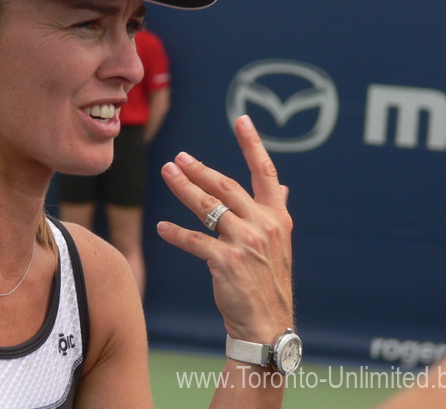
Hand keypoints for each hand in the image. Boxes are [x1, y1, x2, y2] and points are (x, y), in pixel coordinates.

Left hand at [156, 115, 292, 343]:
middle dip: (200, 169)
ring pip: (207, 207)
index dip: (253, 144)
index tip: (242, 120)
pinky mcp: (226, 262)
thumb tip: (284, 189)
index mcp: (278, 218)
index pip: (265, 173)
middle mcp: (264, 225)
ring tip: (167, 174)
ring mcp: (245, 243)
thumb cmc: (268, 282)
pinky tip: (161, 228)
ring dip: (183, 188)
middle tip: (178, 157)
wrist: (267, 324)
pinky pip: (194, 240)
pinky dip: (175, 234)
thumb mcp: (280, 245)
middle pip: (226, 186)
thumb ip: (277, 213)